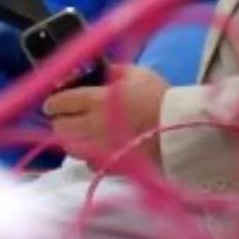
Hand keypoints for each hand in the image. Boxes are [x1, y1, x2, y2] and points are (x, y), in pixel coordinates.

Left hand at [42, 64, 168, 173]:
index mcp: (95, 100)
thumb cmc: (161, 98)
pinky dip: (89, 158)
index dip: (53, 103)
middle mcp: (92, 127)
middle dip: (59, 122)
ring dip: (71, 141)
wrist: (186, 132)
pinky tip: (97, 150)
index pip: (60, 103)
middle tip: (64, 118)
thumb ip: (112, 71)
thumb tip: (97, 71)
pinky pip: (91, 165)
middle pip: (60, 129)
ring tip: (78, 134)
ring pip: (71, 149)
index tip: (53, 103)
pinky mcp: (114, 168)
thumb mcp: (137, 73)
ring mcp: (102, 150)